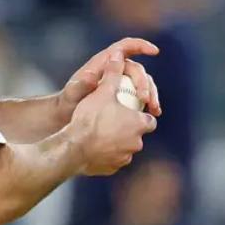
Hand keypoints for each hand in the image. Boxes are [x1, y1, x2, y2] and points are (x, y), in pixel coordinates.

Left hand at [57, 37, 160, 121]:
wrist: (69, 115)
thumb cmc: (69, 102)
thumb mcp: (71, 95)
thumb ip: (80, 86)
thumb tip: (92, 76)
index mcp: (103, 62)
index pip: (124, 47)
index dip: (140, 45)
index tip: (154, 51)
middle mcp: (115, 69)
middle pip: (137, 70)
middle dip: (144, 83)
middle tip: (145, 100)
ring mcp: (122, 82)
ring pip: (144, 83)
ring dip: (152, 94)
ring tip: (155, 110)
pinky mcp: (126, 95)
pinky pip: (142, 95)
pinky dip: (150, 103)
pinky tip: (154, 114)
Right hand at [68, 49, 156, 176]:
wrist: (74, 148)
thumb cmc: (90, 118)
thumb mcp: (102, 92)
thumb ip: (112, 73)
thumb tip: (118, 55)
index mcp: (139, 124)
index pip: (150, 119)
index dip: (142, 114)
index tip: (133, 110)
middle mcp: (136, 143)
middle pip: (137, 135)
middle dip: (129, 129)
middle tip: (113, 121)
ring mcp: (124, 158)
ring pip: (125, 148)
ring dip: (117, 142)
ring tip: (101, 134)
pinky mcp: (111, 168)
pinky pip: (112, 160)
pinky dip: (106, 154)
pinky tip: (93, 147)